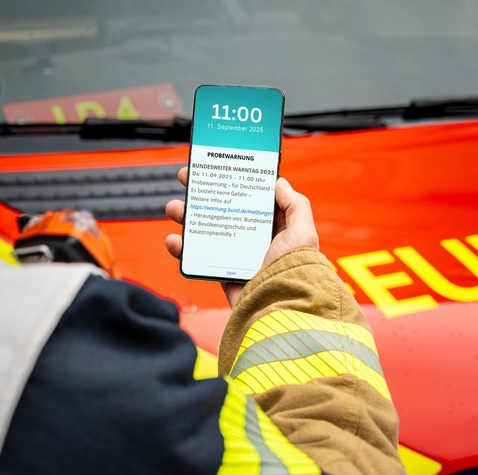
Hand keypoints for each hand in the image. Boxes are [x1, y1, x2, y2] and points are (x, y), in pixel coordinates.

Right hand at [165, 167, 319, 307]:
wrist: (279, 311)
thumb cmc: (295, 273)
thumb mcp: (303, 234)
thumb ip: (295, 205)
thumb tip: (280, 182)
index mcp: (275, 228)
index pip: (251, 197)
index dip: (234, 181)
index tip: (217, 166)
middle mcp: (255, 240)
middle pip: (224, 210)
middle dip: (203, 194)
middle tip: (186, 179)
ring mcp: (236, 256)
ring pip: (207, 230)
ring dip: (187, 217)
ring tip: (174, 208)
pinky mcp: (223, 274)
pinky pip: (199, 258)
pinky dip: (183, 249)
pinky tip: (174, 240)